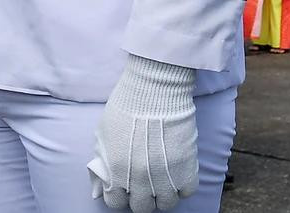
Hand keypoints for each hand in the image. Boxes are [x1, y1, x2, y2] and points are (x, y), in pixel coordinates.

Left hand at [87, 54, 198, 210]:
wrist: (154, 89)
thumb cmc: (126, 106)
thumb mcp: (103, 135)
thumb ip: (102, 162)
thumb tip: (102, 183)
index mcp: (115, 173)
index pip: (115, 203)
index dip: (121, 194)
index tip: (126, 187)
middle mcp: (138, 181)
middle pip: (142, 207)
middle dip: (142, 197)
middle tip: (146, 184)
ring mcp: (164, 177)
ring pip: (166, 204)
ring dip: (164, 194)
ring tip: (164, 180)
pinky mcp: (186, 169)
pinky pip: (187, 191)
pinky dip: (183, 185)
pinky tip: (179, 172)